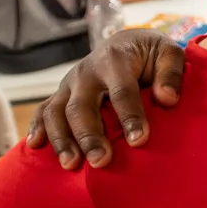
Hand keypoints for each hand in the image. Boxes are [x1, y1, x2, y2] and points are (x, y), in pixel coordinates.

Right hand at [26, 30, 185, 168]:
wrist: (126, 43)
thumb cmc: (151, 53)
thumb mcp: (168, 52)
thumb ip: (171, 73)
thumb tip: (167, 98)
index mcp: (115, 60)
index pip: (122, 92)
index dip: (130, 116)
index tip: (139, 141)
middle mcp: (86, 72)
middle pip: (82, 106)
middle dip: (90, 136)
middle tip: (101, 161)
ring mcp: (70, 84)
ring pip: (57, 112)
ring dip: (62, 139)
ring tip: (72, 164)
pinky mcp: (61, 94)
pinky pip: (43, 110)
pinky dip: (37, 127)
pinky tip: (35, 146)